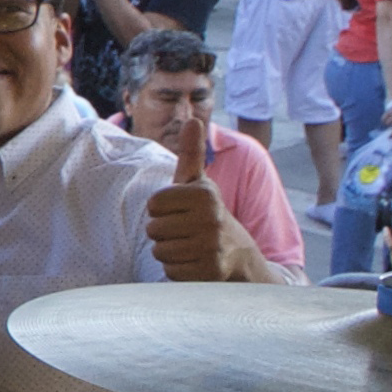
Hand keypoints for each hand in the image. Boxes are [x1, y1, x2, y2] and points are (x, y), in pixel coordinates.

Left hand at [144, 116, 266, 282]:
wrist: (238, 253)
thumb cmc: (207, 213)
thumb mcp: (199, 183)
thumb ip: (191, 153)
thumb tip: (193, 119)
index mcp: (204, 194)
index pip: (153, 204)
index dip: (162, 209)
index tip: (181, 211)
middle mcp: (210, 219)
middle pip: (153, 229)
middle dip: (164, 232)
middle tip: (186, 230)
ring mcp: (211, 246)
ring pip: (159, 251)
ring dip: (170, 251)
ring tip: (190, 245)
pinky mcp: (209, 272)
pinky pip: (170, 271)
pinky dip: (178, 270)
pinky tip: (195, 262)